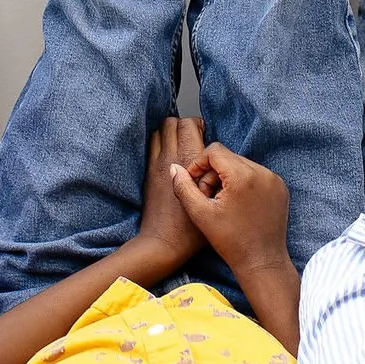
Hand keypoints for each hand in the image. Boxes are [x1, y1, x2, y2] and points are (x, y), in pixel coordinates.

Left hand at [128, 116, 207, 279]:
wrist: (165, 241)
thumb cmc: (193, 226)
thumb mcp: (215, 197)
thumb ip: (215, 172)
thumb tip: (214, 158)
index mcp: (190, 159)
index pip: (188, 123)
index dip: (197, 125)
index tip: (204, 135)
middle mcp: (171, 156)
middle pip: (171, 122)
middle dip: (182, 125)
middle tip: (193, 138)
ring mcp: (156, 163)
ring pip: (159, 130)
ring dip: (169, 133)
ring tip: (181, 146)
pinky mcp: (149, 172)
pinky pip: (151, 145)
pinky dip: (160, 143)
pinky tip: (170, 157)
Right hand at [168, 146, 293, 277]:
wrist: (262, 262)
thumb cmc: (230, 242)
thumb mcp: (200, 214)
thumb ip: (184, 187)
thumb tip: (174, 167)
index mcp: (243, 176)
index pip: (215, 151)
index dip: (199, 164)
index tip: (194, 184)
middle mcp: (263, 172)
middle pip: (228, 157)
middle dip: (213, 173)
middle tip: (207, 198)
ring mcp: (274, 179)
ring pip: (242, 165)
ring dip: (227, 178)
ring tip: (222, 203)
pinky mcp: (281, 188)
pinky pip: (256, 174)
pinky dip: (243, 183)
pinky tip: (238, 205)